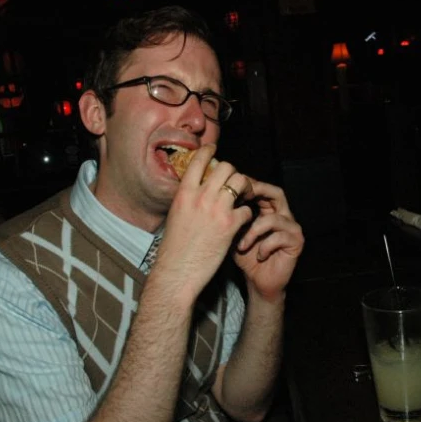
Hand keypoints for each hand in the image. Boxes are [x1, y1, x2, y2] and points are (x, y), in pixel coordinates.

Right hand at [153, 145, 254, 303]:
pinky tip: (242, 222)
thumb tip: (196, 188)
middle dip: (233, 173)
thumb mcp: (175, 215)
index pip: (199, 160)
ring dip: (244, 189)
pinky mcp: (230, 226)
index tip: (214, 151)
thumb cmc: (174, 248)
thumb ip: (187, 198)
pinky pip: (247, 210)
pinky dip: (246, 215)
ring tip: (243, 197)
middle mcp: (201, 197)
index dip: (209, 151)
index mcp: (184, 193)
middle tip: (235, 183)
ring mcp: (217, 210)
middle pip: (226, 167)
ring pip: (240, 182)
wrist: (177, 271)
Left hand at [232, 180, 303, 301]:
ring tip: (242, 245)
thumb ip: (232, 215)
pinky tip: (258, 256)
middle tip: (241, 199)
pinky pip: (279, 237)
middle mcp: (283, 216)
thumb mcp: (235, 232)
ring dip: (254, 231)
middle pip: (277, 193)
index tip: (232, 188)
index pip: (263, 189)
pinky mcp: (297, 243)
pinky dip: (265, 246)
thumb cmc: (245, 256)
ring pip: (273, 219)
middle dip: (258, 194)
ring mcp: (292, 228)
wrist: (257, 282)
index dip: (249, 185)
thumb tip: (219, 197)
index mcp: (269, 210)